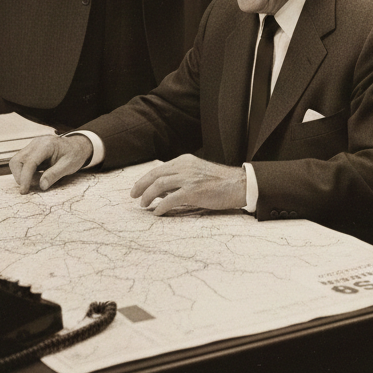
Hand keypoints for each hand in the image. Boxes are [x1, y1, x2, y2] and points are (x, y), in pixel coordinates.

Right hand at [9, 134, 92, 193]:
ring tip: (36, 180)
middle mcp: (36, 143)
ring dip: (21, 175)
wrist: (78, 146)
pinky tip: (36, 176)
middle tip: (33, 186)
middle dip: (21, 177)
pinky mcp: (31, 150)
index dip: (25, 178)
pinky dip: (25, 172)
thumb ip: (55, 175)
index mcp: (47, 145)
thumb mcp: (69, 166)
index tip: (24, 191)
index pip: (29, 162)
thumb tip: (41, 186)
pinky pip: (21, 162)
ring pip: (16, 162)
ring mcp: (32, 145)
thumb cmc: (75, 154)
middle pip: (17, 161)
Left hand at [130, 154, 246, 213]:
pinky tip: (157, 212)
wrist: (239, 184)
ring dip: (148, 196)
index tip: (137, 188)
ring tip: (143, 205)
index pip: (159, 169)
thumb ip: (180, 178)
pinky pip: (170, 199)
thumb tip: (161, 190)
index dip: (145, 179)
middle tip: (134, 196)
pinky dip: (160, 206)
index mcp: (185, 161)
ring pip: (159, 185)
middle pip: (155, 175)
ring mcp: (189, 178)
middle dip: (141, 186)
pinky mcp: (193, 191)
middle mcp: (185, 167)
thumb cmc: (220, 182)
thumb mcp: (197, 173)